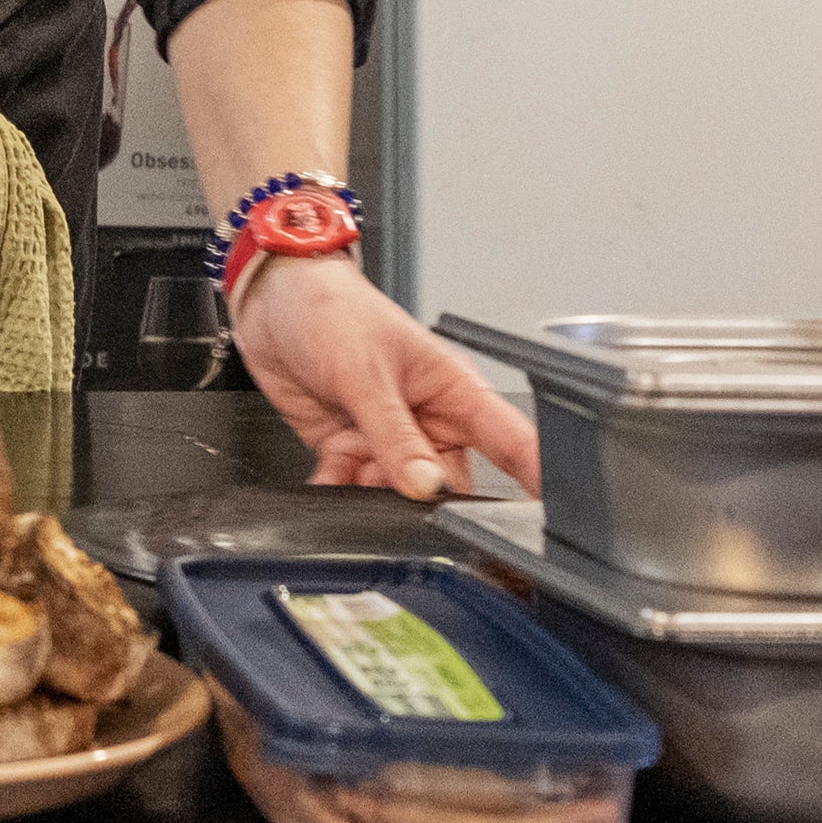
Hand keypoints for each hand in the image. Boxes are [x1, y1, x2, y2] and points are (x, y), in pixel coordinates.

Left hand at [227, 254, 539, 499]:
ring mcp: (388, 437)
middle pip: (447, 485)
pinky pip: (351, 486)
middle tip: (399, 495)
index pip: (513, 444)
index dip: (537, 481)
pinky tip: (327, 480)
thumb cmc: (331, 310)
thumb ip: (394, 435)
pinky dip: (338, 491)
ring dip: (373, 496)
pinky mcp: (348, 447)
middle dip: (425, 502)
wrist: (270, 300)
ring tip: (351, 470)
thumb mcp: (366, 373)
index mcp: (455, 391)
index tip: (551, 521)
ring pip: (396, 493)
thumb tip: (425, 486)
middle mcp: (429, 420)